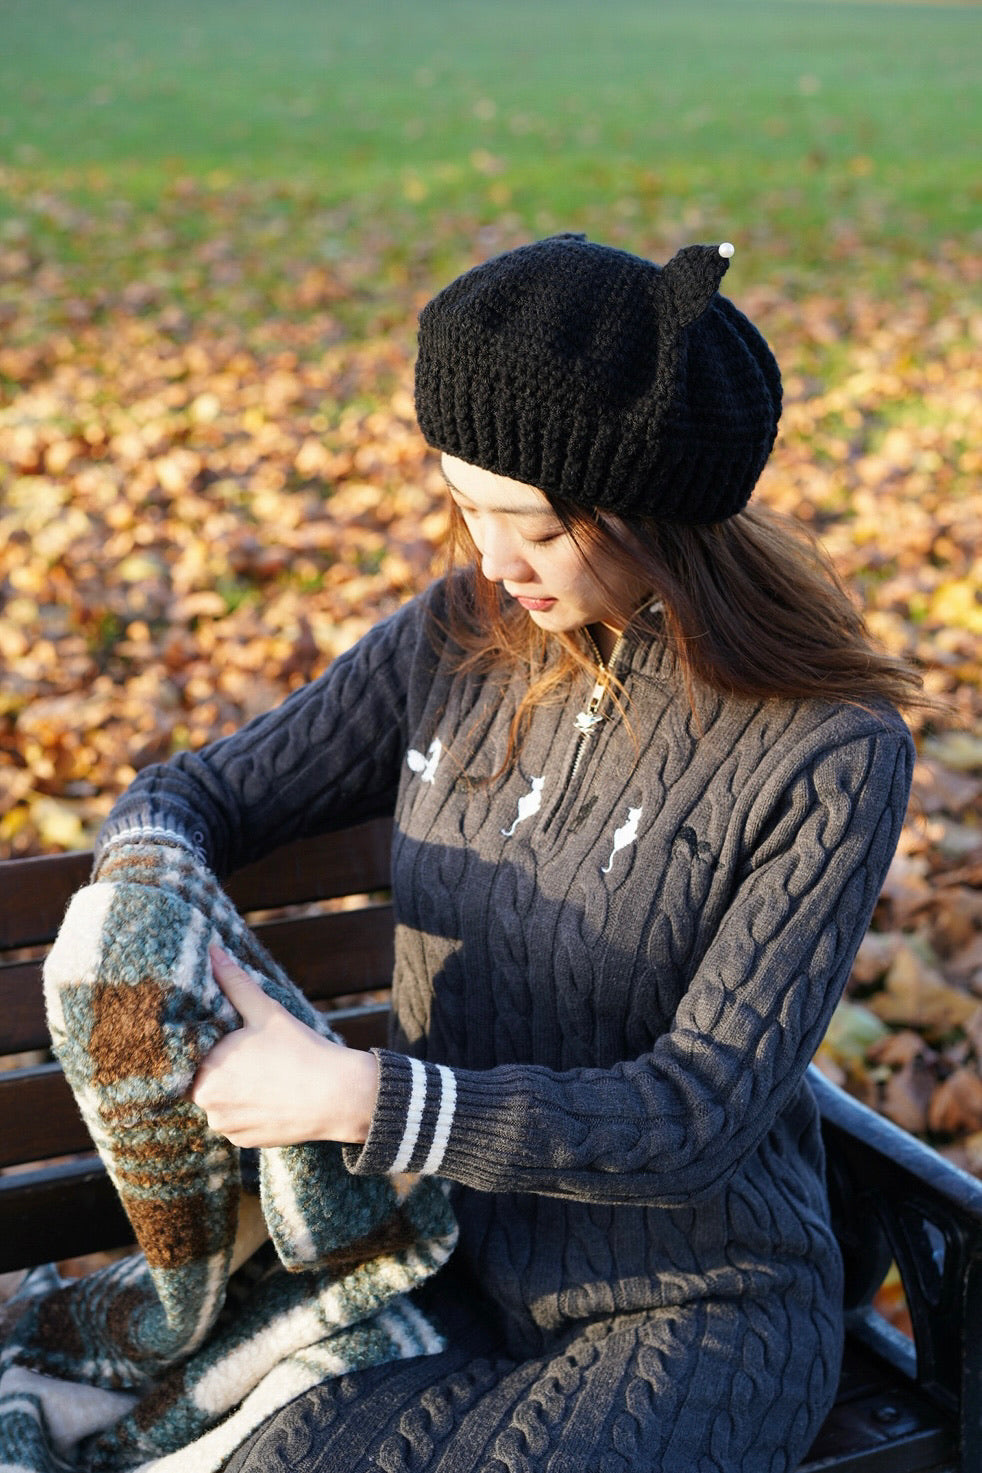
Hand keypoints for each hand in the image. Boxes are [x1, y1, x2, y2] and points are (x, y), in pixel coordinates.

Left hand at [189, 947, 378, 1147]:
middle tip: (251, 1053)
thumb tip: (212, 950)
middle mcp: (209, 1105)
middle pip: (203, 1080)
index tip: (228, 1039)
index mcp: (206, 1072)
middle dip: (221, 1066)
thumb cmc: (299, 1049)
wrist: (337, 1095)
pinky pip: (236, 1122)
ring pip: (220, 1102)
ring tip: (263, 1073)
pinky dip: (248, 1110)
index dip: (208, 1046)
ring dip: (233, 1090)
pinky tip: (270, 1094)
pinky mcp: (244, 1143)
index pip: (191, 1057)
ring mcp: (226, 1127)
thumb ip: (234, 982)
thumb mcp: (265, 1011)